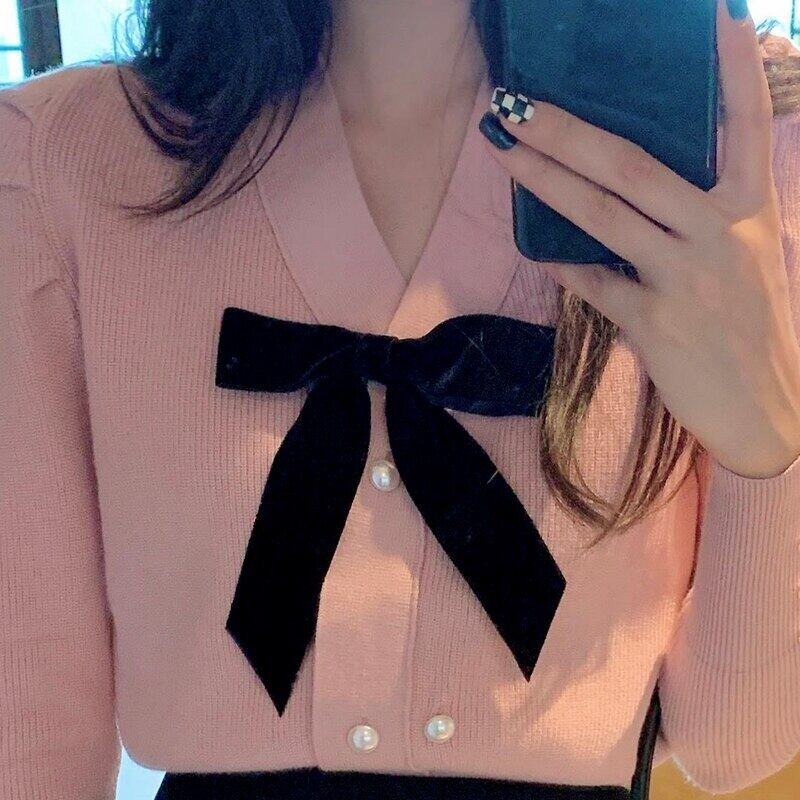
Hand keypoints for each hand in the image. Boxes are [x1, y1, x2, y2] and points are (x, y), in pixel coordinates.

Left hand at [482, 0, 799, 478]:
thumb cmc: (756, 330)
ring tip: (503, 147)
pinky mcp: (652, 323)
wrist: (769, 410)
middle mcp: (718, 234)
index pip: (744, 124)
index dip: (731, 69)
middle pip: (633, 165)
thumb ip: (712, 217)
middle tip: (518, 99)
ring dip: (545, 178)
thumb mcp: (752, 258)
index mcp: (751, 210)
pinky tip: (535, 244)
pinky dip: (562, 263)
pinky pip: (592, 283)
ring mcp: (682, 278)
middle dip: (570, 129)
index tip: (716, 14)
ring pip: (602, 214)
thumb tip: (654, 187)